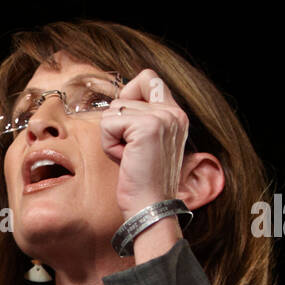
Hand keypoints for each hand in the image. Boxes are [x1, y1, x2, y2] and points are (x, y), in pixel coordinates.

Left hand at [99, 69, 189, 217]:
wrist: (150, 206)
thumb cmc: (142, 180)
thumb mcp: (145, 144)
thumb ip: (139, 119)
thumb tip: (116, 101)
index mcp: (175, 114)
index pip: (148, 78)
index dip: (129, 94)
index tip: (127, 125)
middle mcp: (173, 112)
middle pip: (123, 96)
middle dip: (117, 126)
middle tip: (131, 151)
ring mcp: (162, 117)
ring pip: (113, 110)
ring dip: (112, 136)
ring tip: (129, 157)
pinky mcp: (147, 126)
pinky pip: (108, 124)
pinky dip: (109, 144)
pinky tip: (125, 159)